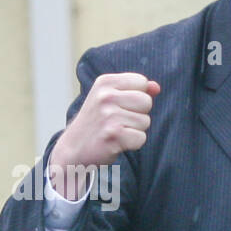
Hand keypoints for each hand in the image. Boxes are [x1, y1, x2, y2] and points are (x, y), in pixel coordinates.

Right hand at [49, 73, 159, 199]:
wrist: (73, 149)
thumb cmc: (96, 122)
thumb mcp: (110, 99)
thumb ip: (135, 90)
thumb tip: (156, 87)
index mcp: (105, 82)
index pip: (142, 82)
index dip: (137, 96)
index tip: (119, 106)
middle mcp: (105, 96)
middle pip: (146, 101)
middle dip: (138, 114)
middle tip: (118, 121)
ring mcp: (108, 116)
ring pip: (145, 122)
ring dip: (134, 130)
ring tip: (115, 131)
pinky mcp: (113, 135)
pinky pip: (141, 138)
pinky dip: (132, 144)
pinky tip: (116, 142)